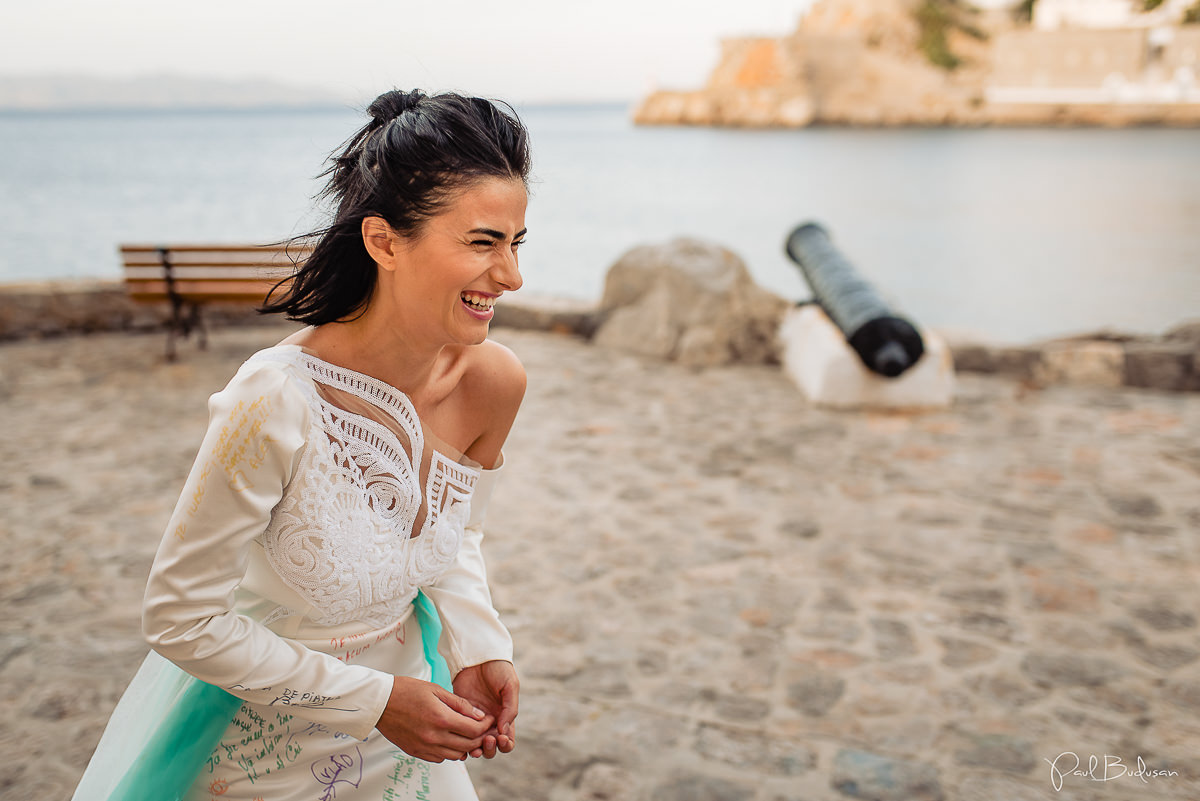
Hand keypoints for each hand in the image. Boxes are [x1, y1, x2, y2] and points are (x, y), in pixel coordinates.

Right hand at [376, 675, 494, 762]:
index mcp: (441, 718)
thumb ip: (460, 704)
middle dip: (479, 738)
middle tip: (482, 728)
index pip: (474, 730)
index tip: (488, 719)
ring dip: (465, 747)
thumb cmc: (406, 691)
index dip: (485, 725)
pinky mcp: (416, 752)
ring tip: (466, 734)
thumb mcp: (437, 690)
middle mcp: (434, 736)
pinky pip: (440, 759)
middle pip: (468, 746)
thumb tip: (479, 714)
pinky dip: (449, 752)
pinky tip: (449, 740)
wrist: (380, 702)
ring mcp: (424, 747)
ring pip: (455, 755)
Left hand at [452, 660, 518, 758]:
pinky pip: (461, 732)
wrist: (478, 656)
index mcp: (505, 717)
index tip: (501, 737)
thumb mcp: (510, 686)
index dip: (506, 744)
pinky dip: (461, 740)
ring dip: (476, 748)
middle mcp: (491, 722)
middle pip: (492, 747)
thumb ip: (510, 708)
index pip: (508, 740)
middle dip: (490, 748)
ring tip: (474, 745)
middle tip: (487, 740)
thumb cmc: (498, 669)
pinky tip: (461, 738)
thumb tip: (504, 731)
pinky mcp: (460, 714)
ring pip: (475, 744)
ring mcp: (475, 720)